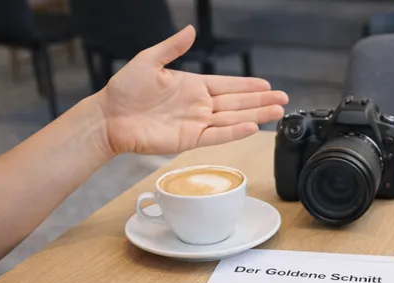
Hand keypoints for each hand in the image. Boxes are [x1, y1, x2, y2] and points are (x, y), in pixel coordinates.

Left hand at [95, 25, 288, 155]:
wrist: (110, 117)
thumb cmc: (124, 90)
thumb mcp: (149, 60)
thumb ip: (172, 47)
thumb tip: (191, 31)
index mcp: (192, 85)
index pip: (227, 85)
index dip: (248, 85)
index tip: (267, 84)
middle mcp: (198, 105)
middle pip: (237, 102)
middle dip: (261, 100)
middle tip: (283, 99)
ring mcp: (196, 123)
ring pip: (233, 119)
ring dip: (256, 115)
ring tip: (277, 112)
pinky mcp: (190, 140)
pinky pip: (218, 136)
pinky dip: (235, 132)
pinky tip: (253, 126)